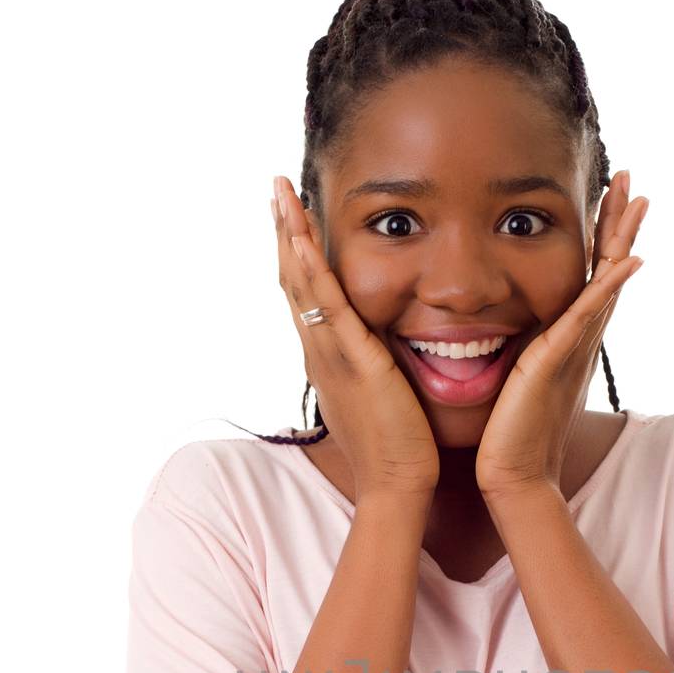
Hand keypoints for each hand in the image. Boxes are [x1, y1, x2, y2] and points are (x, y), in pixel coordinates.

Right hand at [272, 177, 439, 501]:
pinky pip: (326, 305)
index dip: (295, 254)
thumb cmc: (397, 450)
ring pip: (301, 283)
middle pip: (292, 279)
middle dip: (283, 231)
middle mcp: (319, 352)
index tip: (290, 216)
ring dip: (289, 234)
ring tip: (281, 191)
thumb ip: (377, 370)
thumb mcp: (381, 397)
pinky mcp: (351, 360)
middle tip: (276, 187)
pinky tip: (300, 235)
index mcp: (327, 359)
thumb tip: (385, 354)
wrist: (396, 485)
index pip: (305, 295)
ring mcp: (329, 355)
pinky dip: (310, 268)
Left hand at [474, 171, 646, 498]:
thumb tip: (487, 334)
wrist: (512, 477)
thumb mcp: (510, 381)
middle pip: (607, 271)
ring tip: (639, 200)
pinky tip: (628, 260)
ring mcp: (573, 350)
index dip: (601, 240)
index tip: (606, 199)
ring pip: (605, 282)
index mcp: (563, 342)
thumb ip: (510, 354)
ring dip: (623, 239)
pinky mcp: (558, 362)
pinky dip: (609, 287)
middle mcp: (577, 341)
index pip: (587, 279)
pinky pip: (589, 316)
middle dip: (620, 225)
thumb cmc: (506, 438)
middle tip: (634, 182)